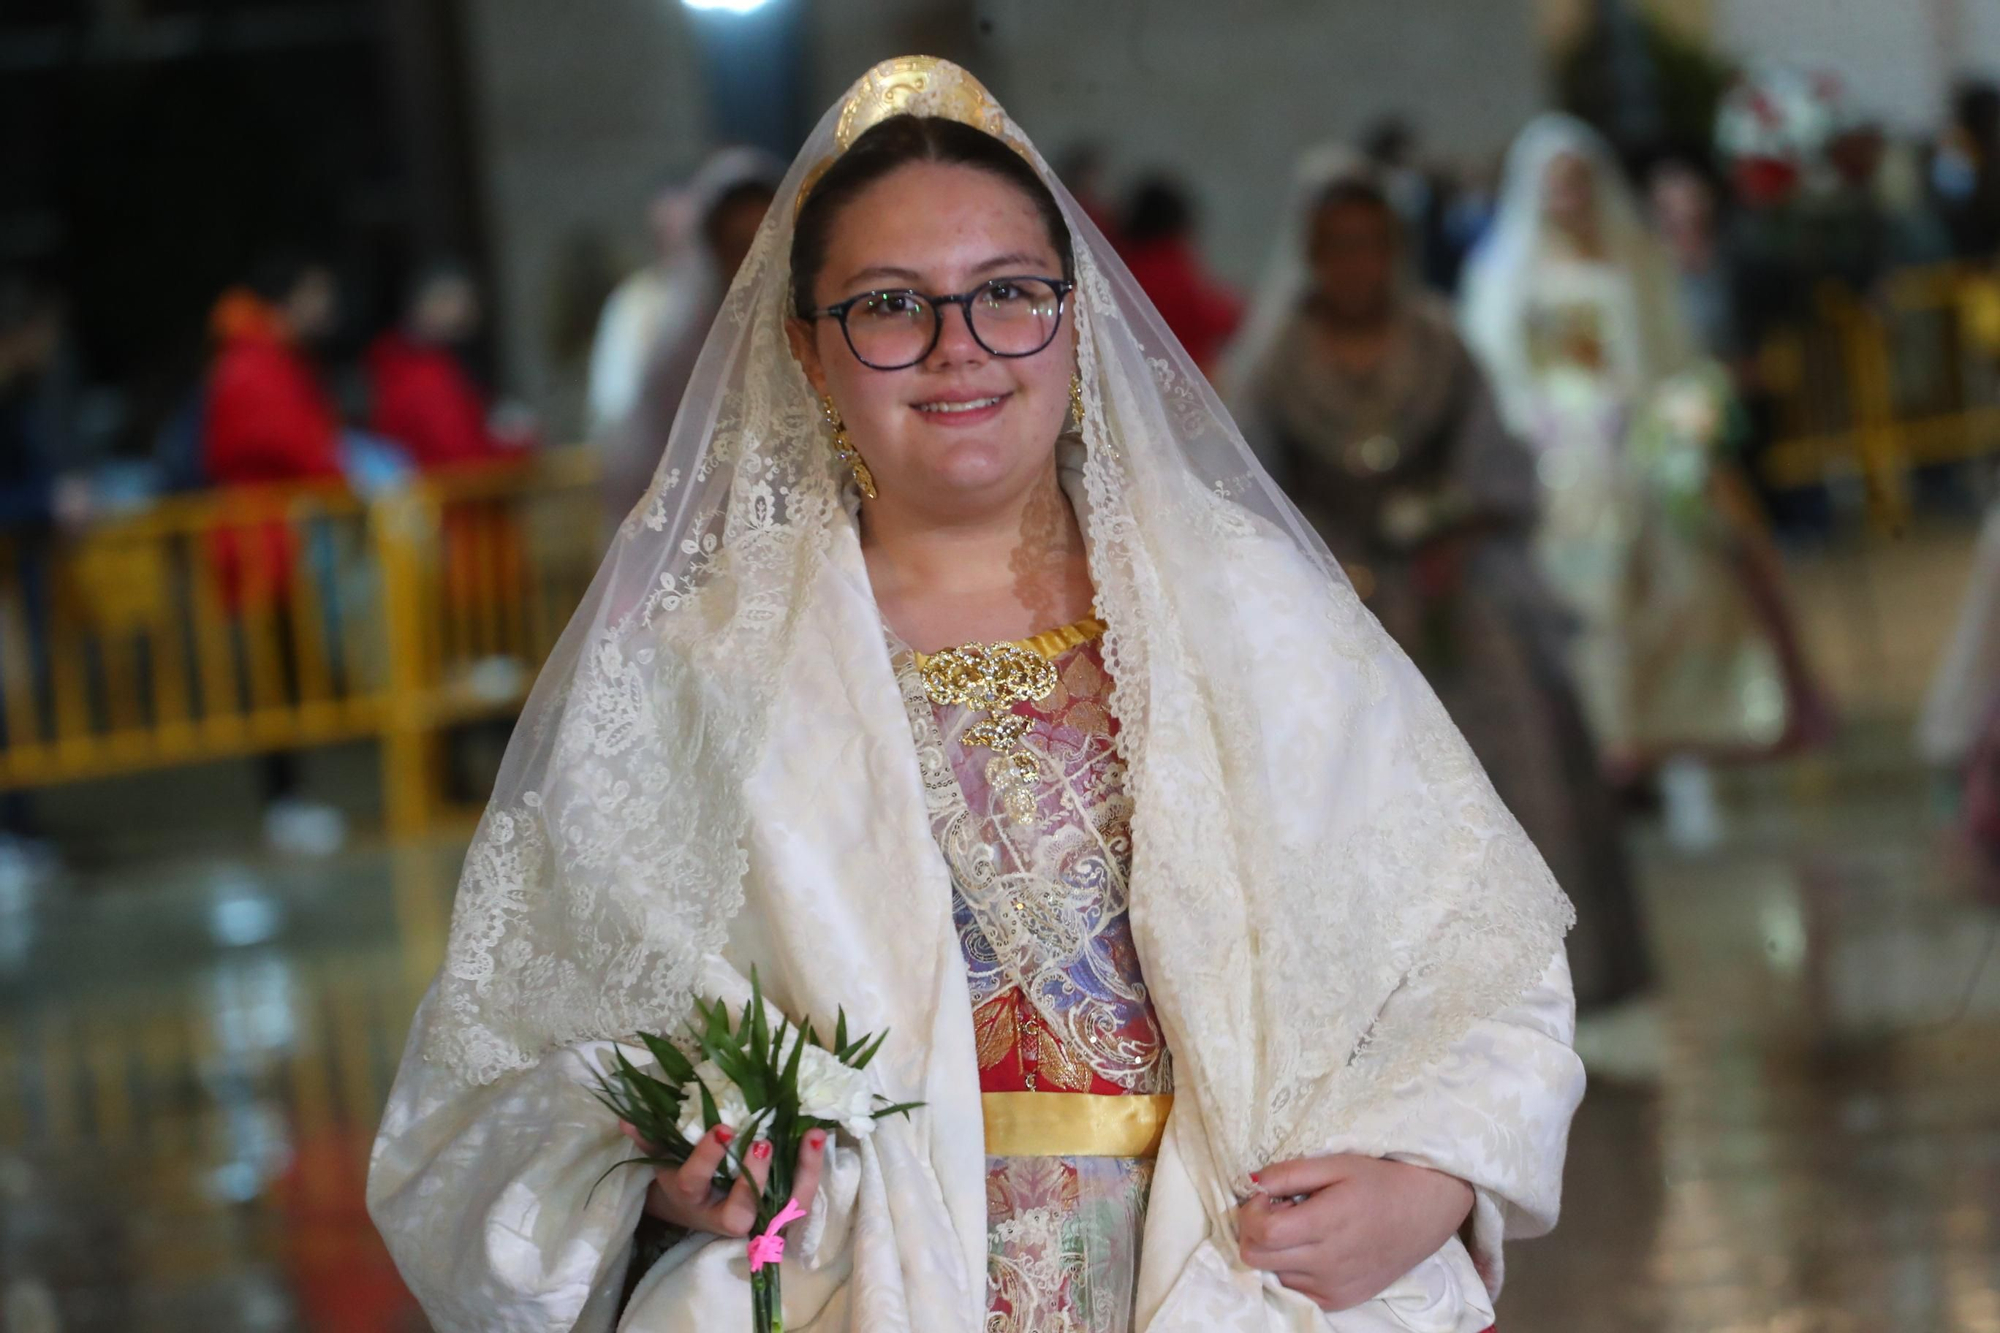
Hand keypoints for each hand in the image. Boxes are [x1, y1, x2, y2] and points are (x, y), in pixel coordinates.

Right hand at [618, 1121, 827, 1238]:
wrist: (697, 1210)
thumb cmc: (682, 1177)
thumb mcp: (663, 1160)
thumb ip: (649, 1139)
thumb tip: (626, 1120)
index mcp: (692, 1198)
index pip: (695, 1181)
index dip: (707, 1158)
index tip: (722, 1129)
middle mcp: (725, 1215)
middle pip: (742, 1211)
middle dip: (754, 1179)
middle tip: (764, 1143)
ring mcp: (756, 1218)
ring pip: (783, 1209)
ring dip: (801, 1173)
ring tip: (812, 1134)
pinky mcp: (779, 1212)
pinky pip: (800, 1196)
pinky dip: (811, 1170)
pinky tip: (818, 1136)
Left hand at [1236, 1154, 1474, 1311]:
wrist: (1425, 1212)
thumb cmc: (1379, 1182)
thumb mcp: (1335, 1164)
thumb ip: (1289, 1174)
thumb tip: (1251, 1181)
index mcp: (1324, 1225)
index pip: (1260, 1232)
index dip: (1251, 1211)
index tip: (1267, 1196)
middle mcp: (1326, 1263)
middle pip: (1256, 1257)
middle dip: (1254, 1230)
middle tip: (1278, 1210)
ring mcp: (1332, 1287)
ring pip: (1273, 1273)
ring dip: (1276, 1250)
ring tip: (1303, 1227)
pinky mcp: (1339, 1301)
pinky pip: (1296, 1289)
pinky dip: (1293, 1268)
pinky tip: (1314, 1247)